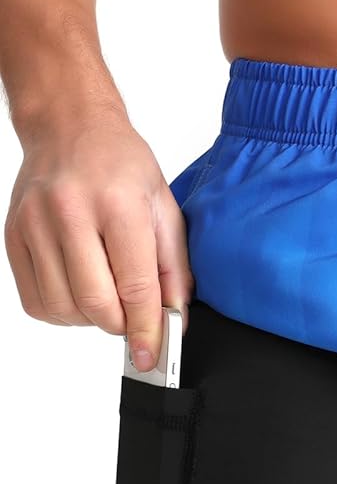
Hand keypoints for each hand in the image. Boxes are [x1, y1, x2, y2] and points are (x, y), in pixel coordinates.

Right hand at [3, 107, 191, 370]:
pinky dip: (63, 311)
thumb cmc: (121, 165)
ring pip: (65, 308)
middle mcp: (70, 212)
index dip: (146, 329)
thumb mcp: (165, 210)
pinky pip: (36, 301)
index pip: (135, 286)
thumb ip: (173, 270)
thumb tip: (173, 321)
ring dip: (92, 319)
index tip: (153, 356)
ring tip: (107, 295)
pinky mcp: (13, 236)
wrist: (69, 127)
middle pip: (96, 302)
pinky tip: (80, 290)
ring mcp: (34, 224)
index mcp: (117, 204)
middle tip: (133, 318)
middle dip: (121, 326)